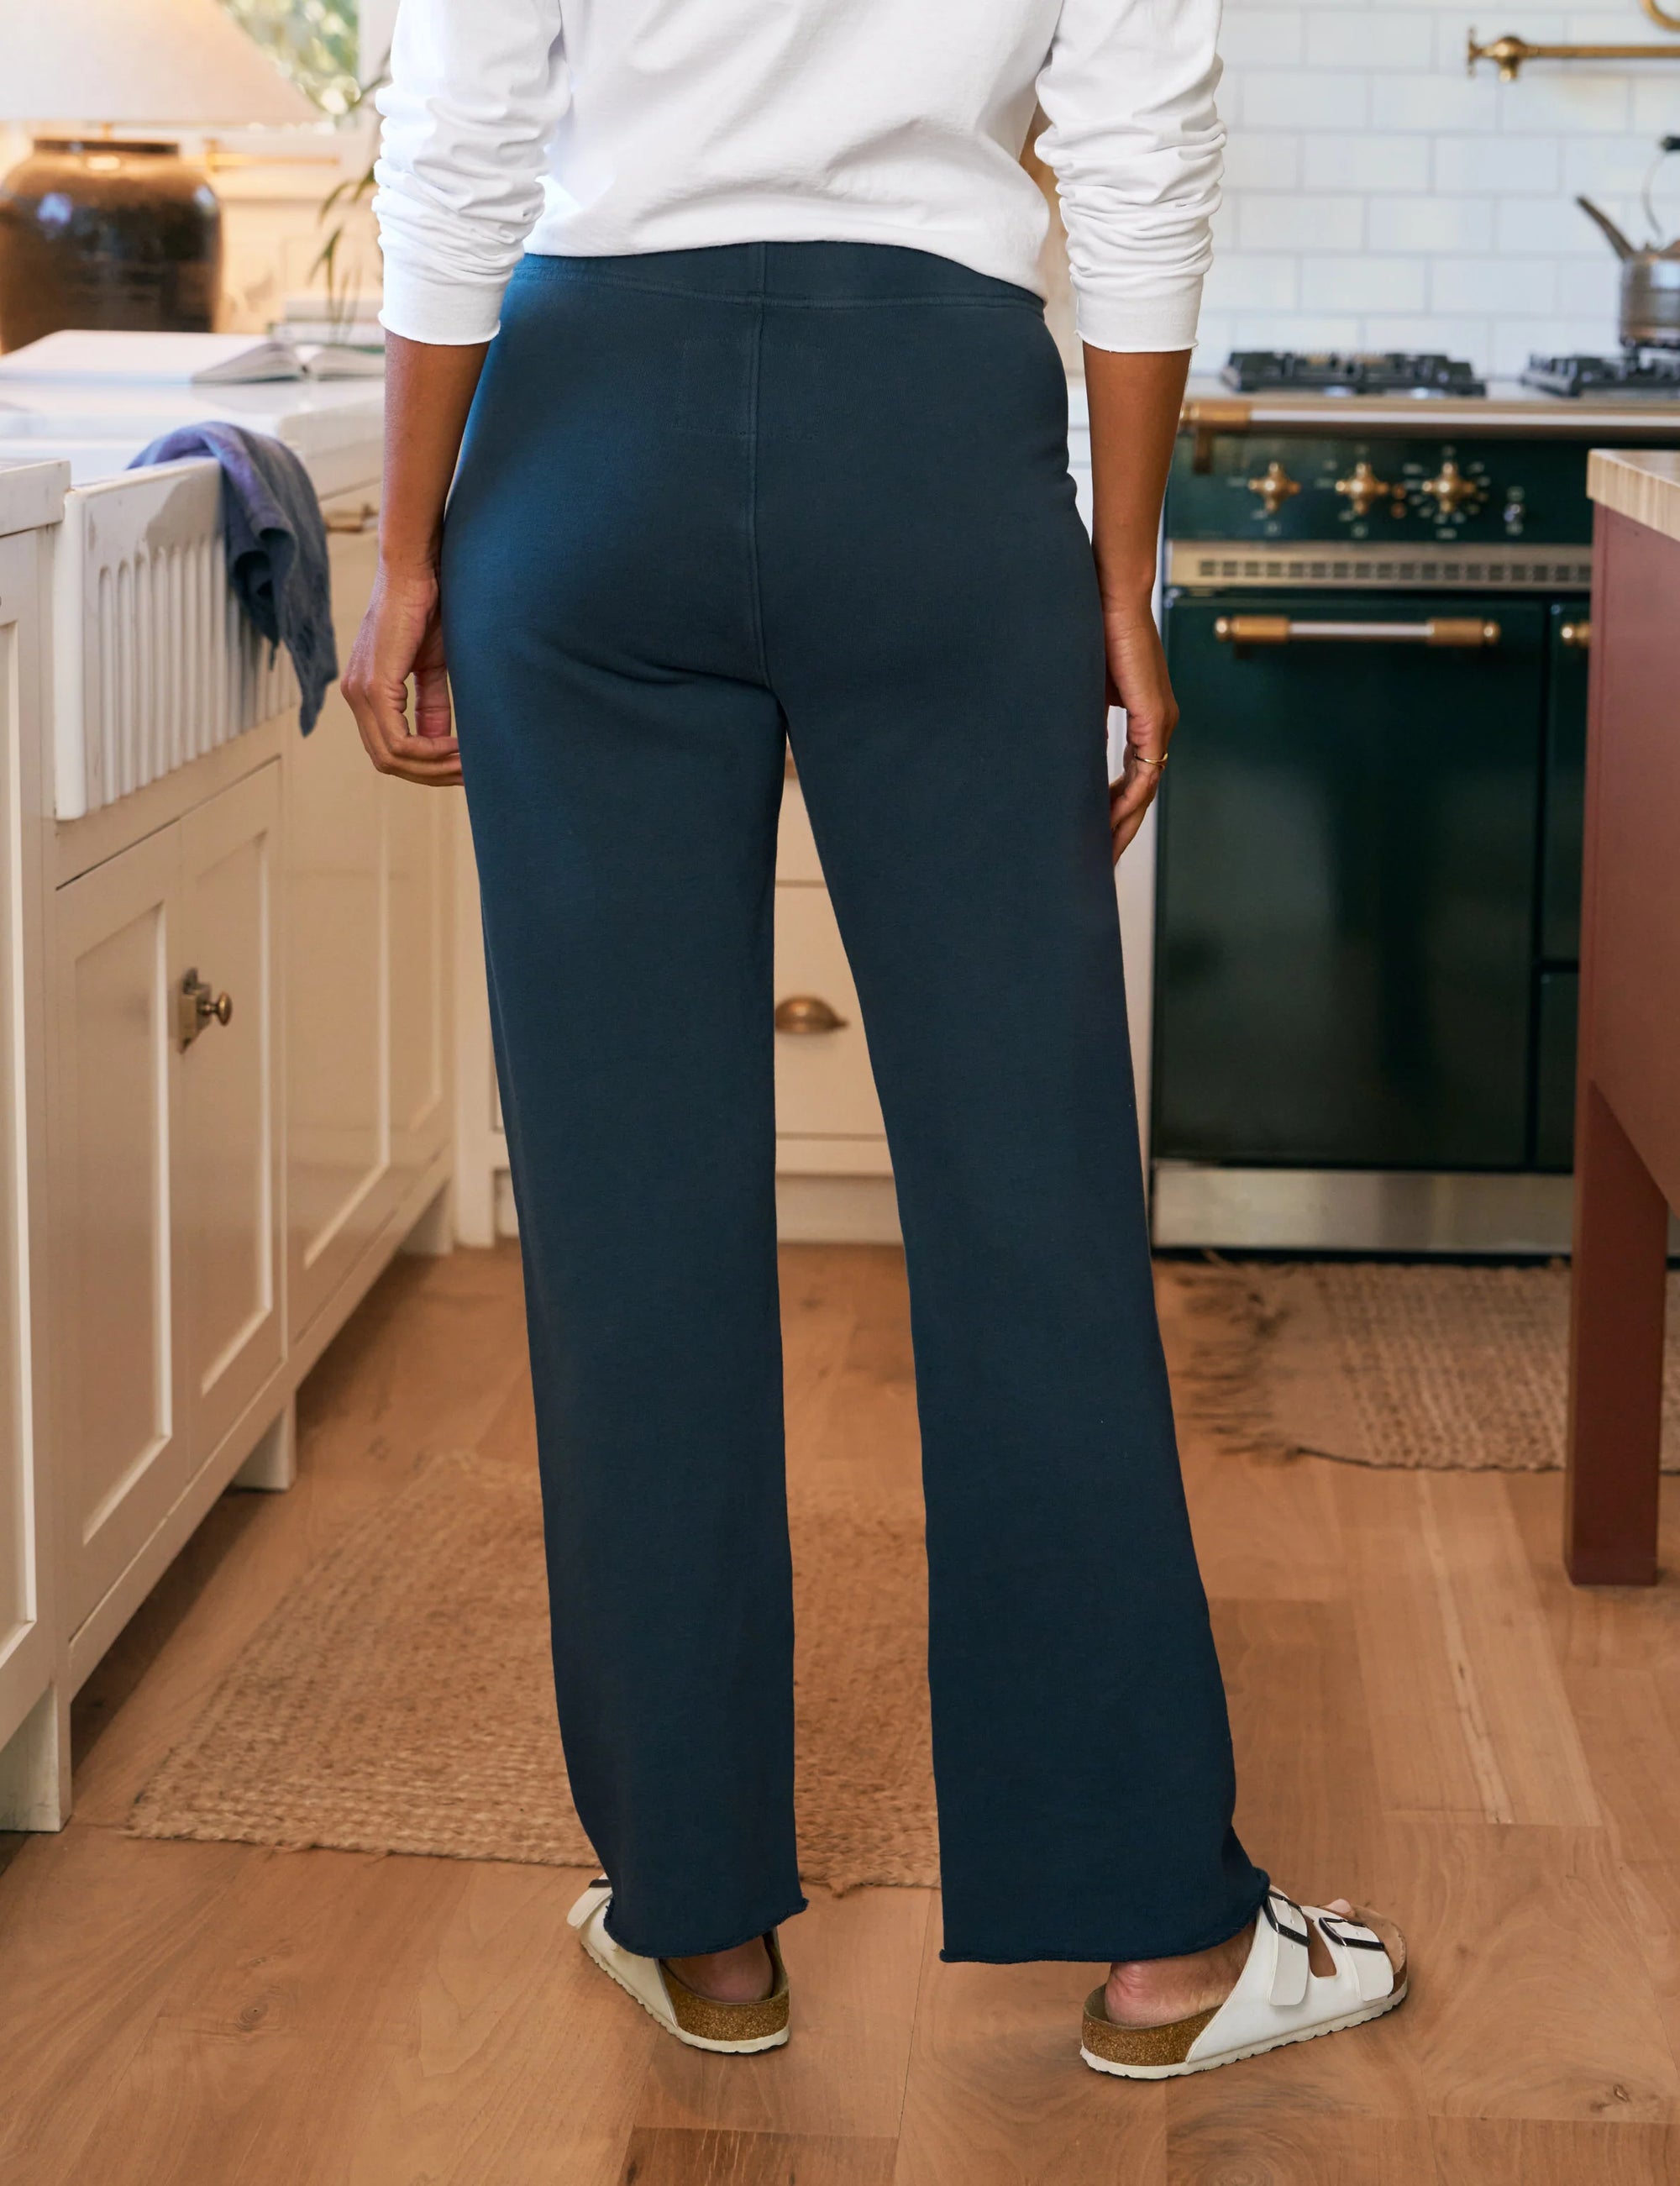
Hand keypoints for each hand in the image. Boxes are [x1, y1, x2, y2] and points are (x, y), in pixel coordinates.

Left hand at [342, 561, 462, 786]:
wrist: (418, 570)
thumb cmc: (429, 607)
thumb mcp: (432, 667)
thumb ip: (431, 706)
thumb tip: (441, 742)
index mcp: (366, 692)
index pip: (389, 749)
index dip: (426, 766)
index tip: (462, 766)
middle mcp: (355, 695)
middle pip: (388, 761)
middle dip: (430, 774)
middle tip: (468, 773)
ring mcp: (360, 692)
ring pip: (392, 757)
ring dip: (433, 767)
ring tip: (467, 763)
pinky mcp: (374, 685)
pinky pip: (398, 740)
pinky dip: (430, 751)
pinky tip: (456, 747)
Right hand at [1102, 591, 1176, 862]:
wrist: (1112, 596)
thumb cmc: (1098, 630)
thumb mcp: (1087, 689)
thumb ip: (1086, 722)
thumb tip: (1066, 752)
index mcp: (1146, 719)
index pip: (1133, 778)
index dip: (1114, 811)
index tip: (1094, 836)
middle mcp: (1160, 726)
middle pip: (1142, 794)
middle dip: (1119, 830)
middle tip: (1099, 862)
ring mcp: (1161, 724)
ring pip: (1144, 791)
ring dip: (1122, 824)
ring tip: (1100, 852)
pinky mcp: (1154, 718)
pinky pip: (1143, 774)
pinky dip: (1126, 801)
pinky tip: (1107, 822)